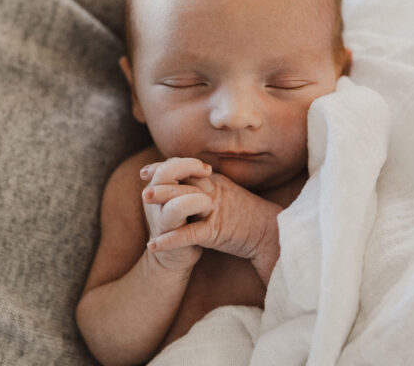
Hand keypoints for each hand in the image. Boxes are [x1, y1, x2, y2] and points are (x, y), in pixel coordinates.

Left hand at [142, 159, 282, 283]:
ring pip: (186, 200)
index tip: (147, 170)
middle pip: (185, 179)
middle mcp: (215, 192)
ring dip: (164, 199)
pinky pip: (189, 234)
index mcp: (217, 183)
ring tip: (144, 199)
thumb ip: (209, 188)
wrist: (270, 234)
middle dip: (162, 178)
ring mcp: (215, 210)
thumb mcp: (228, 196)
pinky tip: (153, 245)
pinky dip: (170, 240)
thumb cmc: (248, 217)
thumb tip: (189, 185)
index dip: (167, 167)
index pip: (188, 169)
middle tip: (143, 179)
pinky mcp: (216, 231)